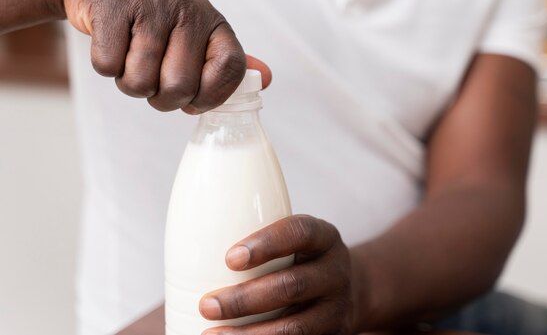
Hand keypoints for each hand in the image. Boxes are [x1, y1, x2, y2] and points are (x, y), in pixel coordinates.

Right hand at [60, 0, 269, 112]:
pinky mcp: (112, 6)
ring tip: (130, 57)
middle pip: (180, 87)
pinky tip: (112, 43)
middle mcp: (186, 11)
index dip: (211, 96)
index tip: (193, 100)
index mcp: (212, 21)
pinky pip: (108, 66)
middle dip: (161, 98)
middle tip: (153, 80)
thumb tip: (264, 79)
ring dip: (129, 83)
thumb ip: (224, 60)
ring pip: (141, 82)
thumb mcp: (195, 31)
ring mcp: (149, 6)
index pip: (231, 69)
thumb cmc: (151, 12)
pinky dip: (106, 65)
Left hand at [199, 215, 365, 334]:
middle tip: (206, 305)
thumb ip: (261, 241)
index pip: (299, 232)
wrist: (345, 292)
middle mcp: (336, 272)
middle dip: (245, 299)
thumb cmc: (300, 261)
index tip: (230, 258)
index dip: (267, 243)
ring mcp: (337, 309)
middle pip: (292, 285)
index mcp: (324, 238)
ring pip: (295, 327)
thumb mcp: (294, 242)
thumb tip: (190, 242)